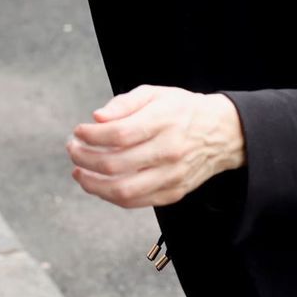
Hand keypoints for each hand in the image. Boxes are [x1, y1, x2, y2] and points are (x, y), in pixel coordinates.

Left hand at [67, 86, 245, 209]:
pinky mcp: (174, 193)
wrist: (223, 133)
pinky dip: (110, 196)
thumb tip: (97, 117)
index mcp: (164, 122)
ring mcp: (172, 176)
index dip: (91, 135)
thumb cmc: (182, 110)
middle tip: (73, 149)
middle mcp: (169, 151)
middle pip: (116, 164)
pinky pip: (136, 201)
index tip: (78, 131)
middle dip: (84, 158)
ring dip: (92, 183)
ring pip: (123, 190)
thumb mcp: (155, 94)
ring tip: (78, 171)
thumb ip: (124, 103)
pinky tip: (98, 183)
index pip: (119, 134)